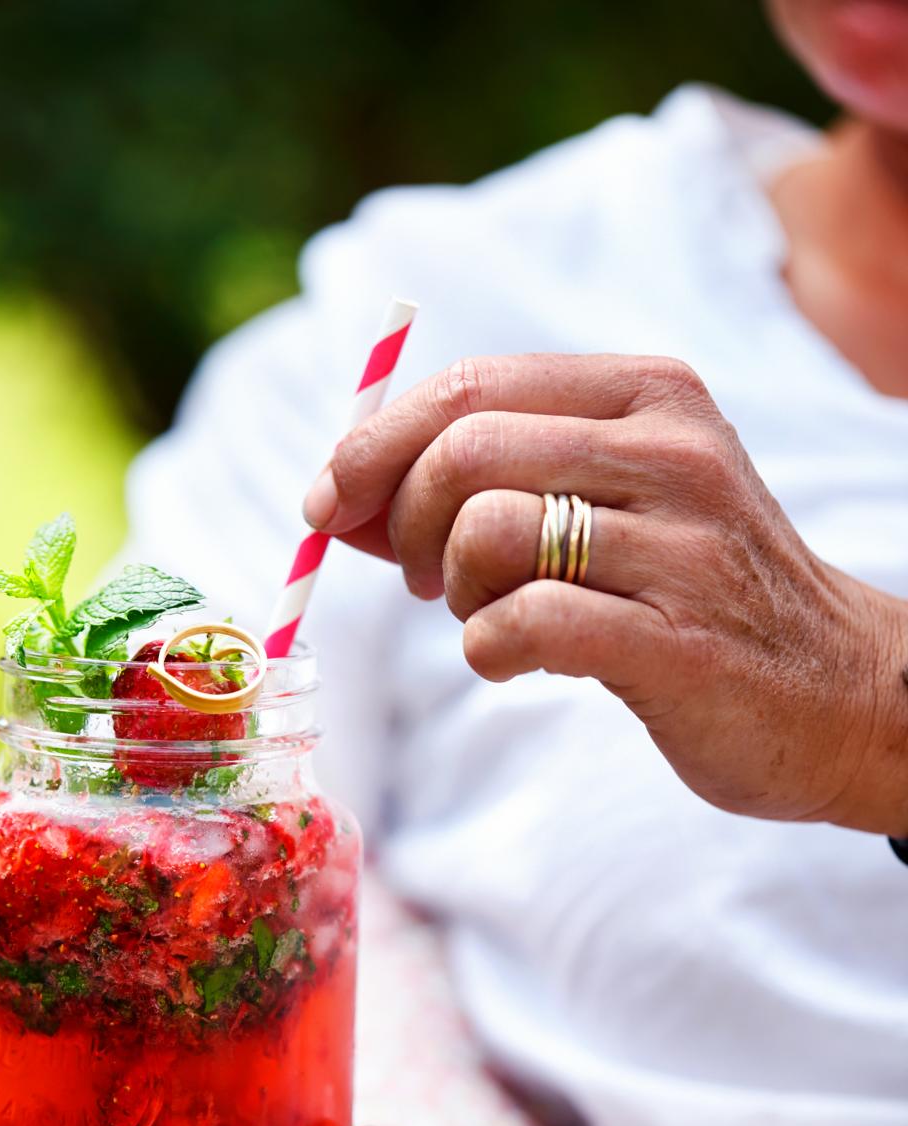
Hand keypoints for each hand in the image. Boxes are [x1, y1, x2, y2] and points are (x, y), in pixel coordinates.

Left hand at [303, 354, 907, 833]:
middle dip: (404, 522)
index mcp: (647, 397)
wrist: (839, 694)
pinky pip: (525, 624)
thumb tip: (339, 498)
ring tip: (489, 618)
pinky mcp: (679, 643)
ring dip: (453, 592)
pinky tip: (517, 661)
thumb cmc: (696, 595)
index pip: (468, 386)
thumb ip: (482, 488)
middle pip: (463, 450)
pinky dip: (488, 649)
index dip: (373, 445)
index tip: (330, 502)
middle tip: (424, 579)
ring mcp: (681, 547)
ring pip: (486, 532)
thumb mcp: (607, 508)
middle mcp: (670, 453)